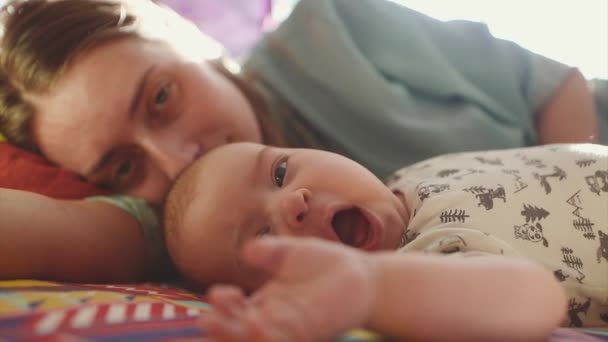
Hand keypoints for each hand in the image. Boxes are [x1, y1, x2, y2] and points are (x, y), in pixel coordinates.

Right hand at [199, 237, 377, 341]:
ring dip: (241, 336)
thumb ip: (271, 251)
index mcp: (264, 302)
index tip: (219, 293)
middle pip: (238, 331)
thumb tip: (248, 250)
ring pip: (258, 339)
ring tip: (235, 326)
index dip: (222, 305)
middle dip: (222, 328)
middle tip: (206, 322)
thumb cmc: (323, 262)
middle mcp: (273, 319)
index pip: (233, 310)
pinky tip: (260, 327)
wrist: (361, 276)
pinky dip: (270, 337)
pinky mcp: (310, 332)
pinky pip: (286, 340)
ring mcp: (291, 328)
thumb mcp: (292, 252)